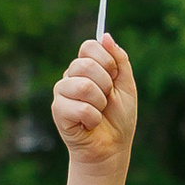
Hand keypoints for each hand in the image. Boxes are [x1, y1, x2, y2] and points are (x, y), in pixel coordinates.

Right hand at [51, 33, 135, 184]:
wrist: (113, 148)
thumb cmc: (119, 118)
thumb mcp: (126, 85)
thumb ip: (119, 60)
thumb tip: (106, 36)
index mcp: (86, 67)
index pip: (89, 46)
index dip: (106, 60)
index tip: (114, 76)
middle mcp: (71, 76)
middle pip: (85, 64)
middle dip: (106, 84)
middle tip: (107, 99)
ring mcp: (61, 93)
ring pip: (83, 86)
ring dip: (100, 102)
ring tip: (99, 112)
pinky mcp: (58, 111)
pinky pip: (80, 107)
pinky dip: (93, 118)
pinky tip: (90, 124)